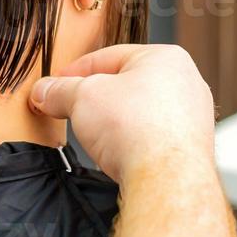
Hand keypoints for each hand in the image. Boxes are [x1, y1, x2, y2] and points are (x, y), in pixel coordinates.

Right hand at [30, 44, 214, 183]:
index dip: (75, 72)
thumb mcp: (82, 98)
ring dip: (113, 122)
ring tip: (94, 136)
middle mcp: (185, 83)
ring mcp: (192, 116)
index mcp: (164, 57)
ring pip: (139, 112)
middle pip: (125, 84)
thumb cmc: (136, 128)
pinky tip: (117, 153)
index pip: (108, 56)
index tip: (56, 86)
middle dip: (95, 99)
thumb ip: (60, 90)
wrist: (165, 179)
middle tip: (71, 110)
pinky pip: (151, 136)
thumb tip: (44, 91)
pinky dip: (131, 142)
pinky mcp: (190, 147)